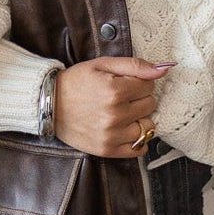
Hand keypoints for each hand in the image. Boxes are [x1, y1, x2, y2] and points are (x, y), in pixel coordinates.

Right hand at [53, 56, 173, 157]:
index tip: (126, 83)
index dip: (140, 82)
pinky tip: (124, 129)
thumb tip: (163, 69)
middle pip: (150, 105)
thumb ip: (135, 65)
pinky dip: (137, 139)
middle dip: (140, 98)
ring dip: (139, 118)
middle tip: (123, 97)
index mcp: (115, 91)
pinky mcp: (107, 149)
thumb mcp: (102, 65)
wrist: (50, 105)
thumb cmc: (76, 82)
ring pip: (148, 126)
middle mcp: (115, 115)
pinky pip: (139, 149)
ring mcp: (112, 135)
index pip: (149, 86)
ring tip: (123, 113)